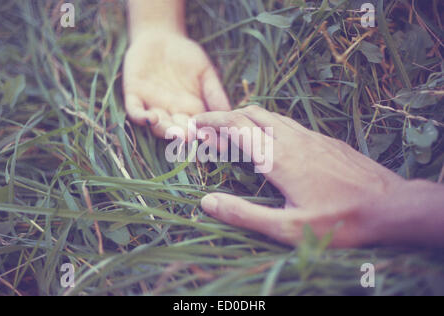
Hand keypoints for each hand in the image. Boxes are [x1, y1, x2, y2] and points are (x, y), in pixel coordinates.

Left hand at [123, 31, 230, 138]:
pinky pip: (135, 112)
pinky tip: (151, 118)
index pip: (199, 128)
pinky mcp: (134, 96)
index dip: (206, 135)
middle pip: (178, 131)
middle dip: (184, 136)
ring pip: (157, 126)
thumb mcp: (205, 72)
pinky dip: (141, 117)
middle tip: (192, 138)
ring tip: (175, 133)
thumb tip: (231, 113)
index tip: (216, 141)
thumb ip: (215, 92)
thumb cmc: (187, 55)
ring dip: (165, 130)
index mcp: (191, 111)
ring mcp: (152, 106)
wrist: (160, 36)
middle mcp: (172, 113)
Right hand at [195, 106, 408, 247]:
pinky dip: (269, 125)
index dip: (212, 122)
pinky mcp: (326, 140)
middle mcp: (293, 139)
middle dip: (226, 116)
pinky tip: (271, 142)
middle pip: (252, 113)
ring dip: (247, 118)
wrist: (391, 206)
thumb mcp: (287, 228)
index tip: (195, 124)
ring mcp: (312, 137)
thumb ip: (245, 214)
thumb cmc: (339, 222)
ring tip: (234, 132)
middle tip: (210, 129)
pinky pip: (289, 124)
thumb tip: (207, 202)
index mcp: (278, 158)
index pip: (237, 126)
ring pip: (272, 115)